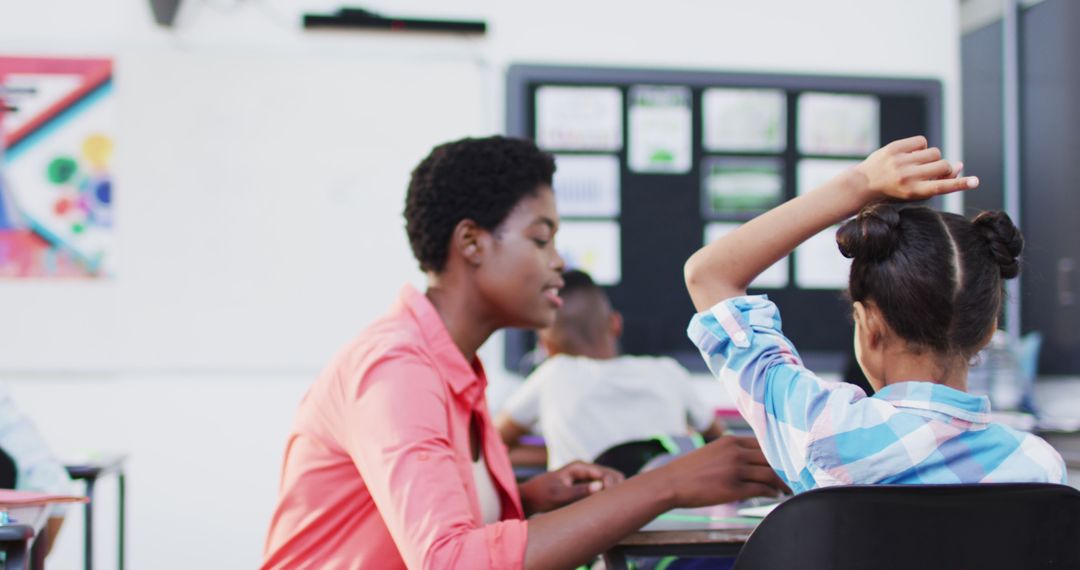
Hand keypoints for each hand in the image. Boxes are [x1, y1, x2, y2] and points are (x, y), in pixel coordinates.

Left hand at [519, 461, 623, 514]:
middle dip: (617, 487)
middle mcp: (585, 469)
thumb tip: (600, 486)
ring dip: (614, 491)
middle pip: (611, 474)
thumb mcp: (559, 495)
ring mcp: (586, 476)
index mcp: (579, 466)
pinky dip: (608, 494)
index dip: (612, 485)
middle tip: (619, 504)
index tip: (612, 500)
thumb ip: (579, 491)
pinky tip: (609, 505)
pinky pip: (603, 488)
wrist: (530, 496)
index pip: (604, 473)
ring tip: (616, 506)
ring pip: (609, 481)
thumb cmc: (541, 495)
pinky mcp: (585, 485)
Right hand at [652, 436, 787, 508]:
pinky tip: (774, 495)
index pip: (765, 443)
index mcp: (731, 440)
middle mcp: (735, 452)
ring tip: (786, 488)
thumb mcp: (713, 451)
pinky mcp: (733, 488)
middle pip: (771, 458)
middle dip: (786, 468)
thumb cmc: (691, 470)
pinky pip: (761, 489)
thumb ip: (734, 452)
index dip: (779, 453)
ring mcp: (735, 470)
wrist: (672, 483)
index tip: (787, 461)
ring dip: (781, 482)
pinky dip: (771, 492)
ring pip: (770, 473)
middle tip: (794, 477)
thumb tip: (755, 461)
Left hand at [853, 135, 977, 202]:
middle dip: (944, 168)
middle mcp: (908, 177)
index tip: (976, 181)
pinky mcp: (894, 148)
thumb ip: (937, 182)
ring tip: (917, 164)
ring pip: (935, 152)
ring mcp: (901, 162)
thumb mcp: (914, 193)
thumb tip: (959, 166)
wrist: (862, 184)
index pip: (942, 186)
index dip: (961, 184)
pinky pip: (922, 142)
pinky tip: (910, 155)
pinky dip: (921, 147)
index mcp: (914, 192)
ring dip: (932, 158)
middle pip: (944, 165)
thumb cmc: (893, 191)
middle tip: (931, 172)